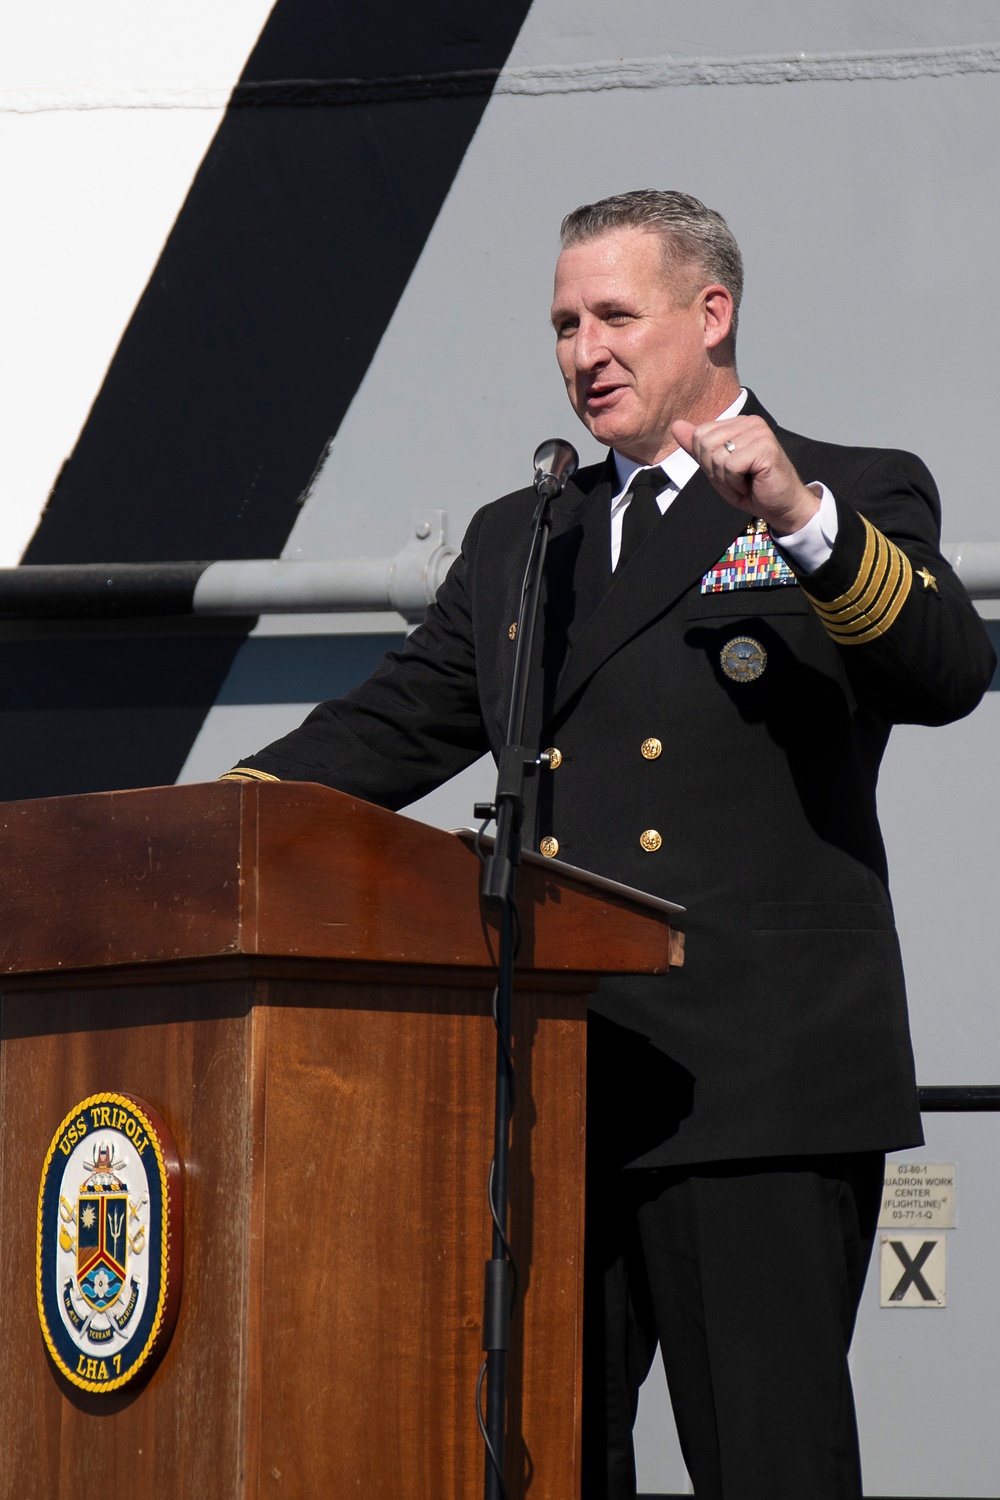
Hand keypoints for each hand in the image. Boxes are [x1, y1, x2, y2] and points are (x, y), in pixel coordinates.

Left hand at [670, 415, 820, 535]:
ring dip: (726, 480)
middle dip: (715, 471)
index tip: (729, 472)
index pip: (700, 435)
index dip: (707, 461)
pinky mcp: (765, 447)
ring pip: (717, 456)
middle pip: (705, 444)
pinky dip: (735, 483)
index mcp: (739, 423)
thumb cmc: (752, 488)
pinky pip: (730, 466)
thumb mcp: (716, 468)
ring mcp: (759, 432)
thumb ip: (697, 448)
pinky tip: (751, 484)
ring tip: (744, 482)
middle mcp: (750, 422)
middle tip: (737, 479)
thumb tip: (676, 425)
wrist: (781, 507)